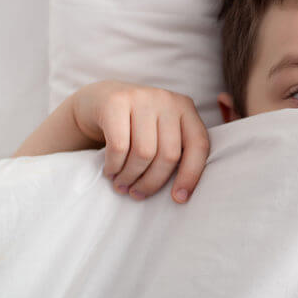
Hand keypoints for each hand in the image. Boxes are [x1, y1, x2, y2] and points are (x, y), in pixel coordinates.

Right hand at [72, 80, 209, 202]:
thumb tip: (181, 194)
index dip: (191, 175)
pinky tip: (111, 171)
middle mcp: (167, 100)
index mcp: (186, 109)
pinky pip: (119, 146)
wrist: (98, 100)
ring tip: (122, 185)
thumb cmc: (136, 125)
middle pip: (169, 154)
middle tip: (138, 194)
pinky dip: (115, 166)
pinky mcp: (115, 102)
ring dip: (131, 176)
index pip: (199, 145)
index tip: (178, 199)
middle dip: (152, 182)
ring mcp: (142, 97)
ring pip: (144, 153)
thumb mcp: (161, 131)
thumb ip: (176, 150)